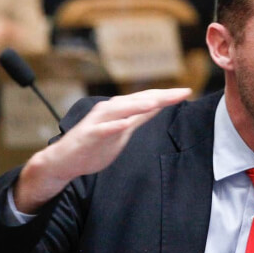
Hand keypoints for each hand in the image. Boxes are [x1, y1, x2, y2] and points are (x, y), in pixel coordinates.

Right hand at [13, 87, 191, 212]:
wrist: (66, 160)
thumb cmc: (95, 144)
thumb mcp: (124, 129)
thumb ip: (139, 117)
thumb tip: (158, 105)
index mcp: (121, 109)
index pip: (147, 99)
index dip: (167, 96)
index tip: (187, 92)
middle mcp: (110, 110)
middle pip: (138, 100)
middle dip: (160, 96)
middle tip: (181, 92)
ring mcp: (99, 121)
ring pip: (121, 109)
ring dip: (138, 105)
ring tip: (157, 102)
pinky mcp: (89, 134)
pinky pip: (103, 129)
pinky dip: (114, 125)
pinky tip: (125, 123)